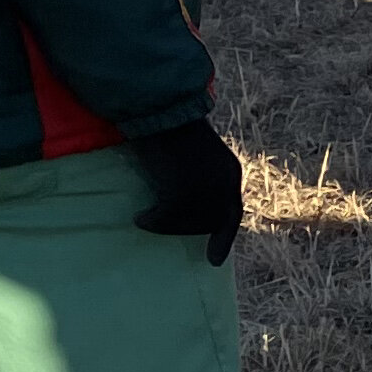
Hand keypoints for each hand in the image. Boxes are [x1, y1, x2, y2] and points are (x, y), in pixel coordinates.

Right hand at [127, 119, 243, 264]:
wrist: (160, 110)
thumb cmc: (169, 128)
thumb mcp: (194, 156)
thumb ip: (198, 178)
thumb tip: (185, 205)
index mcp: (231, 172)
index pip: (232, 213)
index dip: (223, 237)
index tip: (215, 260)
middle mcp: (225, 183)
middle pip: (210, 223)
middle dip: (186, 229)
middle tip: (160, 227)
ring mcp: (207, 189)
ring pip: (189, 223)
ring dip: (166, 225)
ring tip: (145, 218)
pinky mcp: (185, 192)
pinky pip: (168, 219)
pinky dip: (153, 221)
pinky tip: (140, 217)